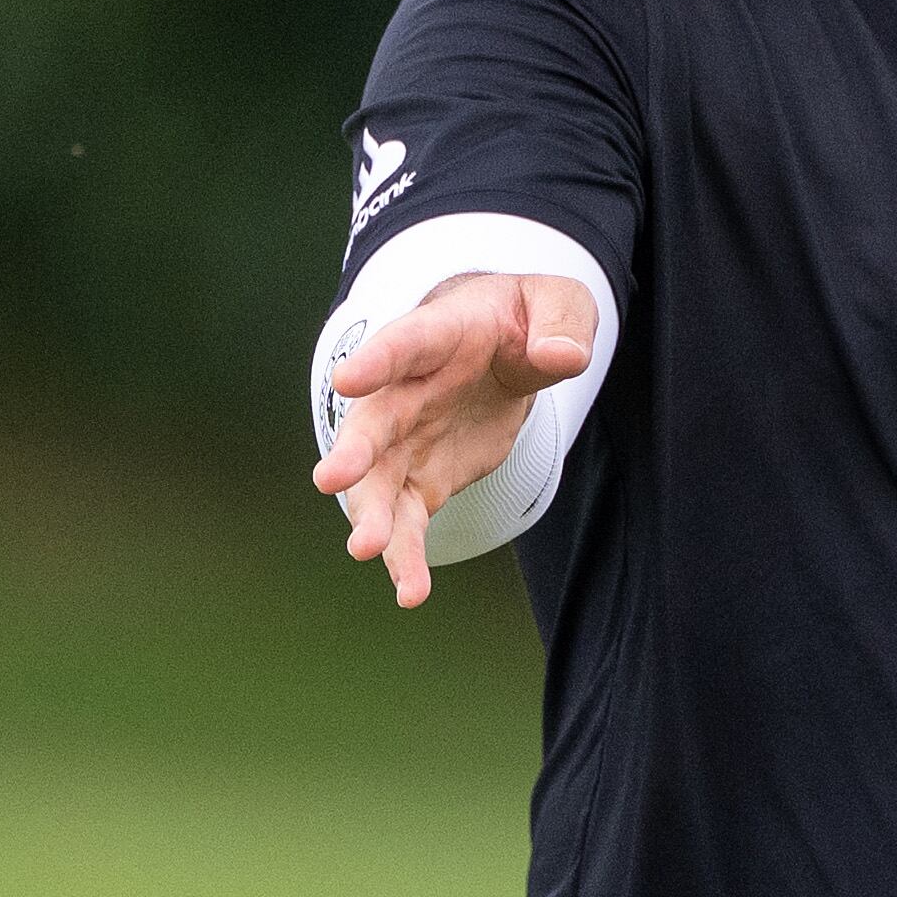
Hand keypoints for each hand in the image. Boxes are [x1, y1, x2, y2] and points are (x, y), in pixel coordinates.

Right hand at [308, 270, 595, 608]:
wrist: (507, 349)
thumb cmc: (525, 317)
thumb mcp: (556, 304)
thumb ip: (560, 325)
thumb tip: (564, 356)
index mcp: (438, 335)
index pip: (404, 344)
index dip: (376, 361)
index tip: (349, 379)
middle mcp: (407, 390)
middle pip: (374, 421)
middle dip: (354, 450)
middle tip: (332, 480)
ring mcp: (407, 439)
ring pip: (378, 482)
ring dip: (372, 516)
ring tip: (368, 552)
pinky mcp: (422, 480)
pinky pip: (406, 521)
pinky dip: (405, 556)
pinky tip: (410, 592)